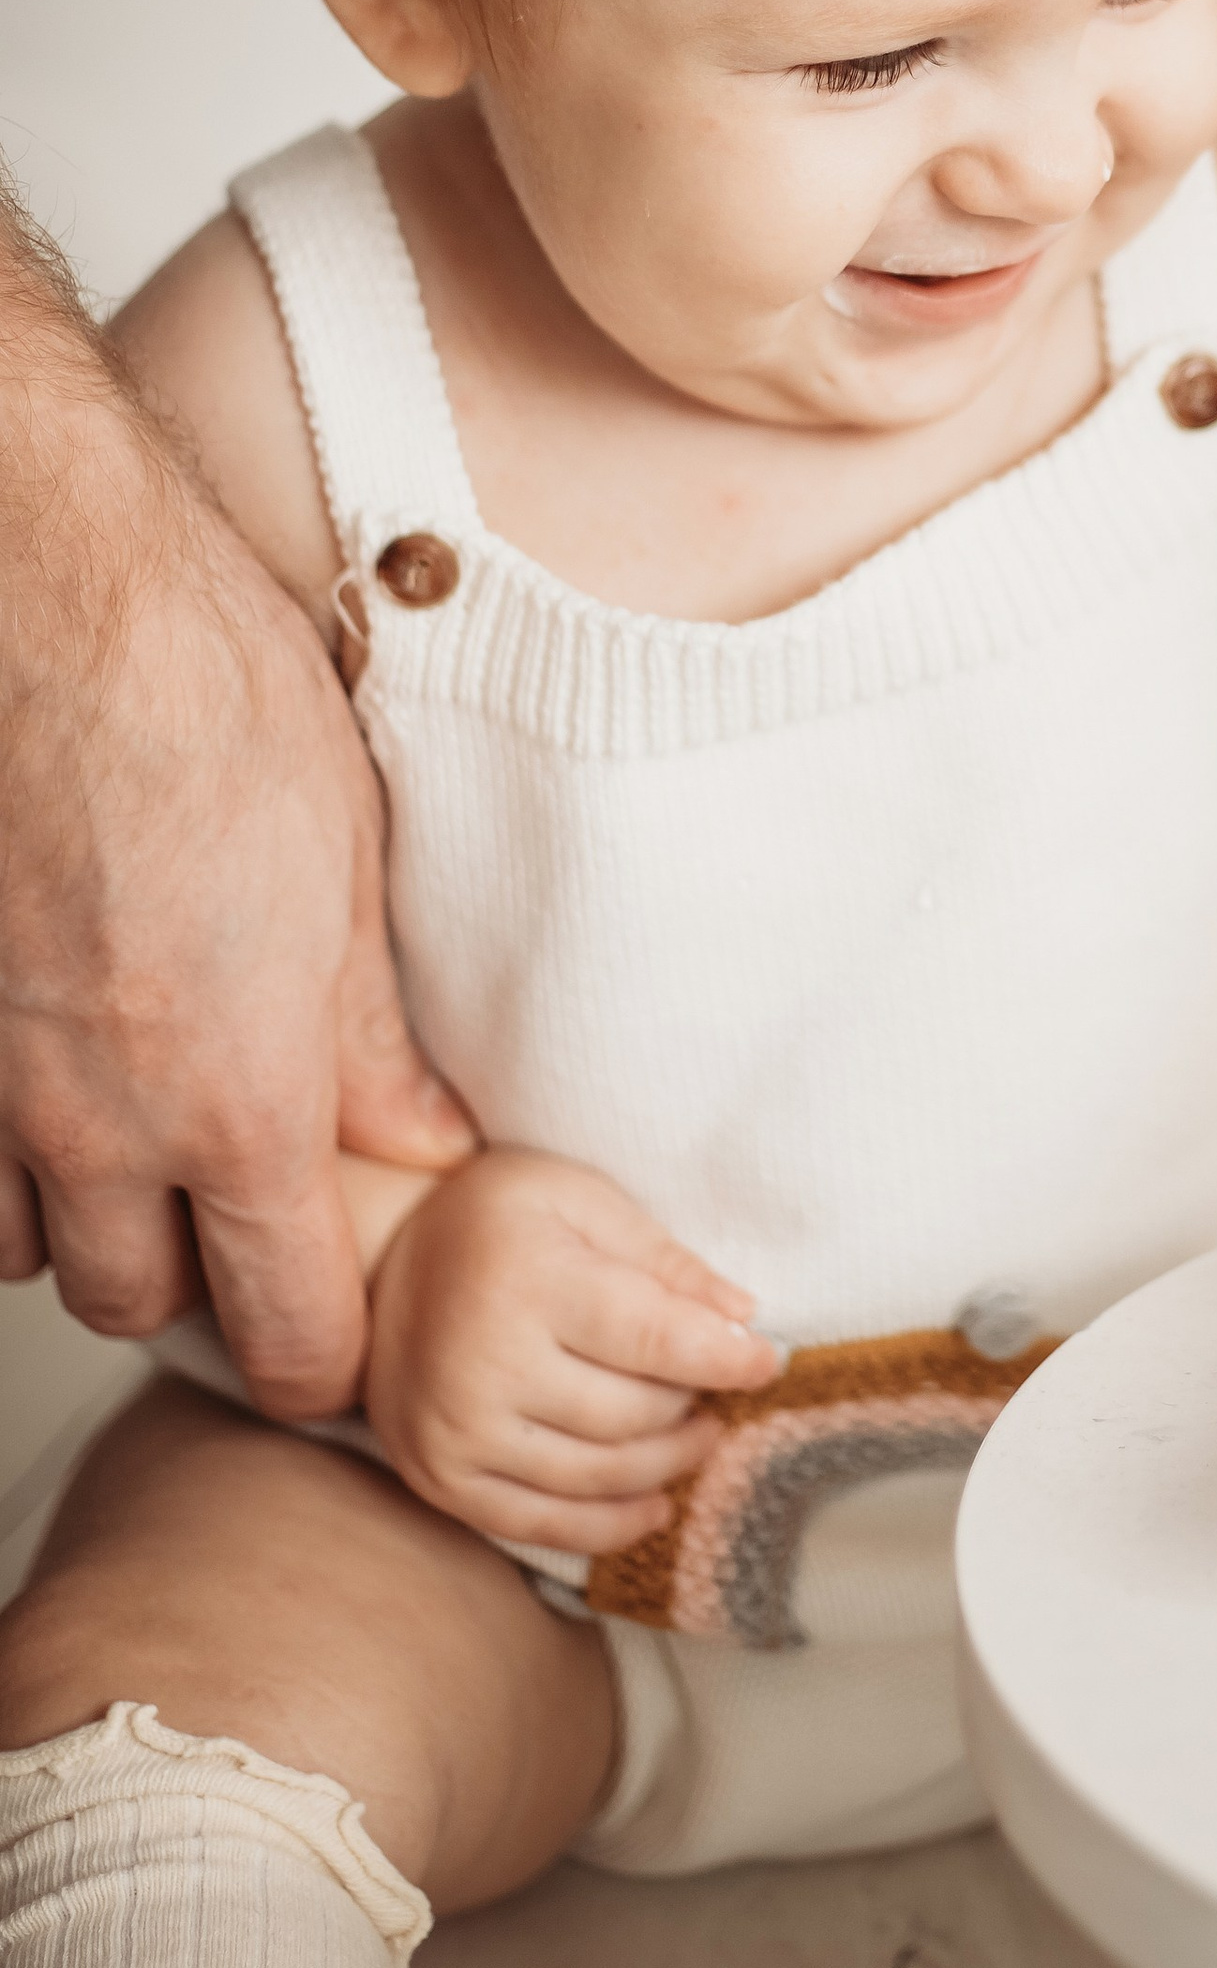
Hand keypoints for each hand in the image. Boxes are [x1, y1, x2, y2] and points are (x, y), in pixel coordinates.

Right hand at [0, 303, 473, 1416]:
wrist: (52, 610)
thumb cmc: (213, 707)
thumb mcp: (347, 870)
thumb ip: (373, 1038)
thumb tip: (424, 1141)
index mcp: (238, 1104)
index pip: (288, 1330)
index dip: (327, 1358)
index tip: (348, 1332)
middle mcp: (100, 1126)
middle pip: (141, 1305)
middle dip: (198, 1282)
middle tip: (249, 1215)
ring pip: (27, 1245)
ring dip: (89, 1218)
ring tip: (147, 1143)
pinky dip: (9, 1156)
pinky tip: (61, 1085)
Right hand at [365, 1147, 781, 1550]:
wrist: (372, 1262)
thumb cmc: (496, 1218)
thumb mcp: (579, 1199)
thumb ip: (662, 1257)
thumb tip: (742, 1315)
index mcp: (528, 1281)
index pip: (654, 1339)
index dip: (726, 1357)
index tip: (769, 1361)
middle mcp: (485, 1363)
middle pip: (632, 1415)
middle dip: (695, 1407)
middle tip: (721, 1392)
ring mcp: (457, 1431)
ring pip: (598, 1476)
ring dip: (666, 1466)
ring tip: (699, 1437)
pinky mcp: (440, 1478)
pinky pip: (542, 1525)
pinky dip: (610, 1526)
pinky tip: (653, 1504)